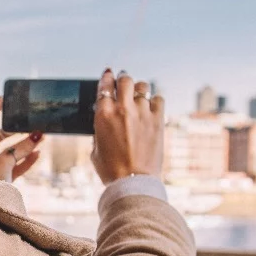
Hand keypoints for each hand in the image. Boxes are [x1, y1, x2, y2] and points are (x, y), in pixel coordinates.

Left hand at [0, 97, 42, 183]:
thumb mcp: (3, 164)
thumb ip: (19, 150)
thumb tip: (36, 136)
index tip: (2, 101)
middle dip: (13, 132)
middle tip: (27, 124)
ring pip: (7, 154)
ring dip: (23, 146)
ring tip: (40, 136)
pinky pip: (13, 167)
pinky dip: (24, 161)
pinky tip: (37, 153)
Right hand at [91, 69, 163, 183]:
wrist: (133, 182)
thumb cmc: (111, 170)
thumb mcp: (96, 148)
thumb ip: (100, 130)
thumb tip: (105, 120)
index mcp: (103, 114)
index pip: (105, 85)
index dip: (107, 77)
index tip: (109, 74)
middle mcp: (123, 109)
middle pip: (125, 80)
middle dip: (124, 78)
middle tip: (124, 81)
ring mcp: (142, 113)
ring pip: (143, 86)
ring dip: (139, 89)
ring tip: (139, 95)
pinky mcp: (158, 120)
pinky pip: (159, 99)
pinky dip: (155, 101)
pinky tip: (152, 107)